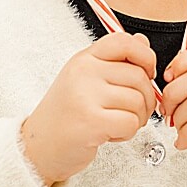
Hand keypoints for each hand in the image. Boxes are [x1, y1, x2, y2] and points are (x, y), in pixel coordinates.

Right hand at [19, 32, 157, 186]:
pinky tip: (110, 133)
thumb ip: (114, 60)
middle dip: (146, 98)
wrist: (40, 145)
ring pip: (139, 102)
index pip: (124, 41)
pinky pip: (131, 123)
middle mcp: (83, 72)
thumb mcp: (85, 79)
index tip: (146, 72)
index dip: (145, 56)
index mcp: (83, 59)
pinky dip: (127, 133)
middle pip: (139, 76)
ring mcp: (86, 96)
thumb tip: (142, 41)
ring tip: (116, 122)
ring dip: (137, 118)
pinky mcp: (92, 121)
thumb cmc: (65, 114)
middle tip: (133, 110)